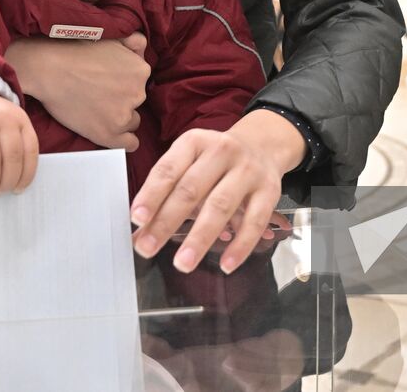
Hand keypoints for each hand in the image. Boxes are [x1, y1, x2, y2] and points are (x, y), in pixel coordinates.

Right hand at [0, 93, 38, 200]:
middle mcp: (3, 118)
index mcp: (20, 119)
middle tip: (3, 192)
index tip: (20, 189)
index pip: (30, 150)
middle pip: (12, 157)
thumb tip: (14, 184)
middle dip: (8, 180)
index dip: (27, 174)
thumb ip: (14, 146)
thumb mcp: (9, 125)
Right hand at [4, 33, 148, 149]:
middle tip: (96, 93)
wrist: (48, 68)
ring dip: (118, 117)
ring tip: (95, 108)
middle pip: (135, 102)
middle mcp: (138, 93)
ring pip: (131, 121)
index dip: (122, 83)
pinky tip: (110, 131)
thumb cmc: (75, 50)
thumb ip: (134, 41)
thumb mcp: (112, 38)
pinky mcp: (109, 134)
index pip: (139, 82)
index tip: (106, 81)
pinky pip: (129, 144)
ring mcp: (124, 115)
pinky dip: (123, 140)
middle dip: (120, 99)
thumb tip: (141, 45)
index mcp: (141, 71)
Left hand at [131, 112, 301, 274]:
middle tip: (148, 247)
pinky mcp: (269, 190)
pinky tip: (226, 264)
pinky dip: (240, 246)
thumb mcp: (190, 164)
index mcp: (195, 142)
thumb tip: (140, 232)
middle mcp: (222, 152)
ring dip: (200, 238)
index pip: (169, 169)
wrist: (264, 145)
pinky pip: (254, 221)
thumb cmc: (216, 161)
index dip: (152, 194)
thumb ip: (166, 195)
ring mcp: (248, 171)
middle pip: (191, 189)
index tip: (137, 218)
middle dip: (167, 221)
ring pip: (220, 206)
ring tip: (182, 264)